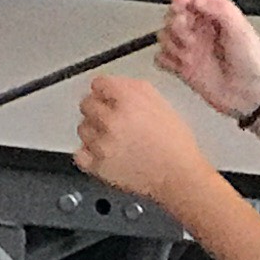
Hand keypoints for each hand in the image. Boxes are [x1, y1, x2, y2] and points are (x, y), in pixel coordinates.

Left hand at [76, 68, 207, 207]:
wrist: (179, 176)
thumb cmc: (175, 144)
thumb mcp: (160, 104)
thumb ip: (134, 88)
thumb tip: (115, 85)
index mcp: (129, 101)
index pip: (99, 83)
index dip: (104, 89)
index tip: (105, 95)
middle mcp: (113, 120)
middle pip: (86, 104)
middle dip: (97, 108)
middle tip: (110, 118)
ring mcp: (103, 144)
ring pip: (83, 128)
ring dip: (94, 131)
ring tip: (112, 138)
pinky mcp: (99, 166)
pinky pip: (79, 154)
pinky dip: (88, 153)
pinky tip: (103, 152)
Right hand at [155, 0, 259, 120]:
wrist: (251, 97)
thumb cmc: (252, 63)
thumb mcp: (241, 30)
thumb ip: (219, 9)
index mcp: (216, 15)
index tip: (180, 7)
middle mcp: (201, 29)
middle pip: (173, 13)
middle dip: (177, 24)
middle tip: (190, 37)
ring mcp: (191, 48)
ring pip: (164, 34)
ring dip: (172, 44)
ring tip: (190, 55)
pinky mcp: (183, 67)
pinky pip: (160, 58)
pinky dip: (165, 61)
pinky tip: (180, 65)